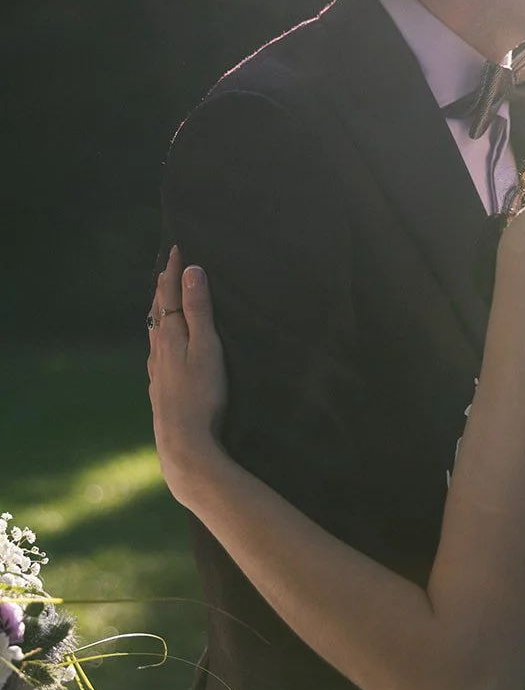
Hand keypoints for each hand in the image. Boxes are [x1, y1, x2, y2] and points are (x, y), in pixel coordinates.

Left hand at [147, 246, 228, 506]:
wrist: (183, 442)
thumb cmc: (201, 395)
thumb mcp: (206, 348)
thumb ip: (198, 310)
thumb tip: (191, 271)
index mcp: (169, 335)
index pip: (168, 293)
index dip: (173, 270)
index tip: (178, 247)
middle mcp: (158, 349)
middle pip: (156, 310)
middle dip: (163, 286)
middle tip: (169, 266)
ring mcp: (157, 370)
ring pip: (155, 331)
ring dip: (159, 310)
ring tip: (164, 299)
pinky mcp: (161, 388)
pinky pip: (157, 352)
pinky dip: (161, 336)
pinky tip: (163, 347)